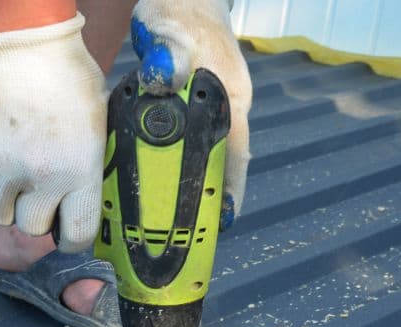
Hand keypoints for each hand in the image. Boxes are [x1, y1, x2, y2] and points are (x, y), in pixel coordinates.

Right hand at [0, 13, 106, 250]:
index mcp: (80, 169)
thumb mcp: (97, 123)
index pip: (76, 234)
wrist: (23, 40)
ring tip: (5, 179)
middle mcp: (40, 176)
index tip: (64, 230)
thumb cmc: (65, 75)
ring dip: (1, 203)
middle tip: (32, 192)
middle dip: (32, 213)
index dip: (69, 238)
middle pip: (31, 227)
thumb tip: (80, 198)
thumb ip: (88, 165)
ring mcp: (0, 168)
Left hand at [132, 0, 250, 229]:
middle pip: (225, 160)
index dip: (230, 188)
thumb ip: (167, 55)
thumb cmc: (178, 11)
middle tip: (193, 230)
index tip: (223, 219)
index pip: (236, 152)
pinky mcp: (201, 101)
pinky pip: (198, 139)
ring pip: (211, 152)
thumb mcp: (169, 31)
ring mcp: (218, 103)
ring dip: (197, 180)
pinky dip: (186, 161)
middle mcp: (230, 104)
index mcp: (230, 96)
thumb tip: (166, 78)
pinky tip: (164, 177)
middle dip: (211, 194)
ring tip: (177, 214)